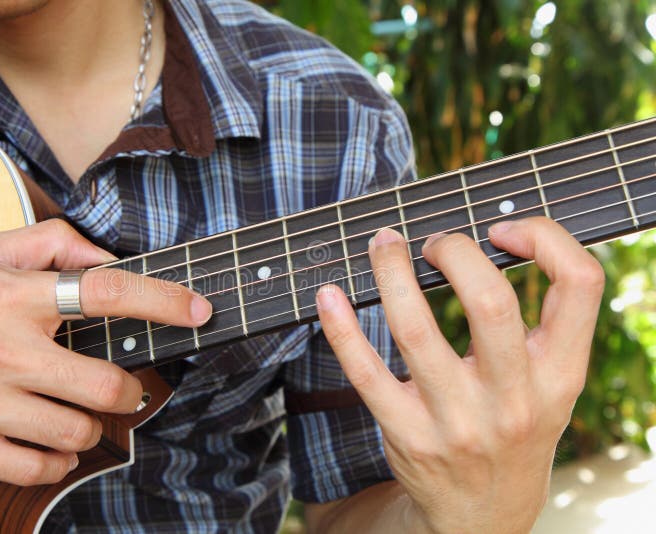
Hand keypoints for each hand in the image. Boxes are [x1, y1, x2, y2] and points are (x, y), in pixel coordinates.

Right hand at [0, 219, 211, 485]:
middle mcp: (0, 349)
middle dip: (127, 388)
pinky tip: (46, 442)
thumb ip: (50, 244)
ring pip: (79, 432)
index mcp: (9, 296)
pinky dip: (57, 460)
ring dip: (90, 426)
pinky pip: (41, 468)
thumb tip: (110, 260)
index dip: (163, 300)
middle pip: (105, 383)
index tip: (200, 309)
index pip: (105, 292)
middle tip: (120, 384)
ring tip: (73, 411)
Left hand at [316, 217, 603, 532]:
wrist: (484, 513)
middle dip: (455, 252)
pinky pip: (365, 372)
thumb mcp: (554, 382)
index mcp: (561, 372)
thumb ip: (547, 321)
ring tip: (382, 245)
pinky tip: (328, 297)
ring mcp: (458, 419)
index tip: (501, 229)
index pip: (579, 283)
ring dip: (391, 273)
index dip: (544, 237)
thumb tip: (500, 238)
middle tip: (434, 243)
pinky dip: (341, 328)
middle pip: (490, 301)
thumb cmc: (517, 426)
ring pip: (416, 329)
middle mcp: (515, 397)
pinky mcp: (407, 433)